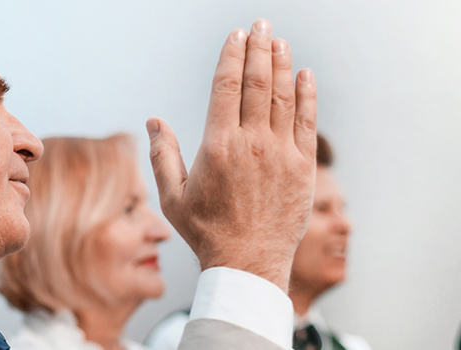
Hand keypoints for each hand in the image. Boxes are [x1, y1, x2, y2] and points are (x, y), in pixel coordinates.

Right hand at [146, 19, 317, 290]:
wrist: (248, 263)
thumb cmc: (206, 232)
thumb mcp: (172, 197)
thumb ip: (162, 156)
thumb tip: (154, 122)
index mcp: (218, 146)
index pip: (226, 87)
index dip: (231, 57)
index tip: (235, 36)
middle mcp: (252, 144)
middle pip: (256, 83)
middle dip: (259, 49)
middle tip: (261, 25)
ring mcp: (281, 154)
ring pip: (283, 97)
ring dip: (282, 65)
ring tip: (279, 42)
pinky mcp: (303, 168)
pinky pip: (307, 122)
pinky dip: (306, 96)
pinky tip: (304, 75)